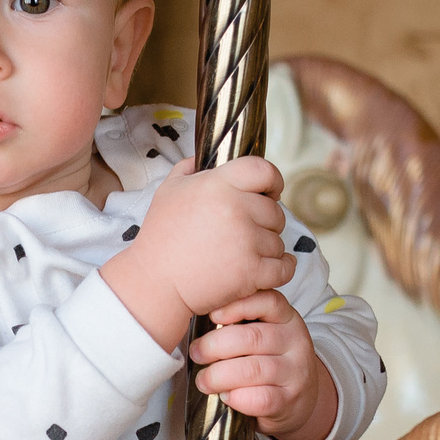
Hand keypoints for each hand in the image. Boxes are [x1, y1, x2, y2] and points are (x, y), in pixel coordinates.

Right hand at [102, 157, 295, 349]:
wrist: (155, 282)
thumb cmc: (161, 237)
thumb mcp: (169, 190)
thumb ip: (189, 168)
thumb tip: (205, 157)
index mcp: (218, 184)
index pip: (264, 170)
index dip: (273, 181)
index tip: (271, 192)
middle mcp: (235, 208)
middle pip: (275, 211)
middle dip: (265, 222)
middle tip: (245, 232)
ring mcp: (246, 241)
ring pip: (278, 241)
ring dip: (267, 249)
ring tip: (242, 254)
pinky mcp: (252, 272)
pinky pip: (284, 268)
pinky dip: (281, 270)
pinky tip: (270, 268)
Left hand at [190, 289, 338, 439]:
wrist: (301, 399)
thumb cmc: (270, 362)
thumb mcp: (264, 335)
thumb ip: (240, 325)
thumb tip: (197, 319)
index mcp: (287, 319)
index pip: (268, 302)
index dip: (238, 306)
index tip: (212, 314)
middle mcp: (295, 342)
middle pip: (252, 338)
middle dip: (215, 346)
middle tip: (197, 353)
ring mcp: (295, 373)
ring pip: (252, 370)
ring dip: (219, 376)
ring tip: (203, 381)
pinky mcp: (290, 400)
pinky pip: (260, 398)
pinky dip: (236, 397)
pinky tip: (225, 396)